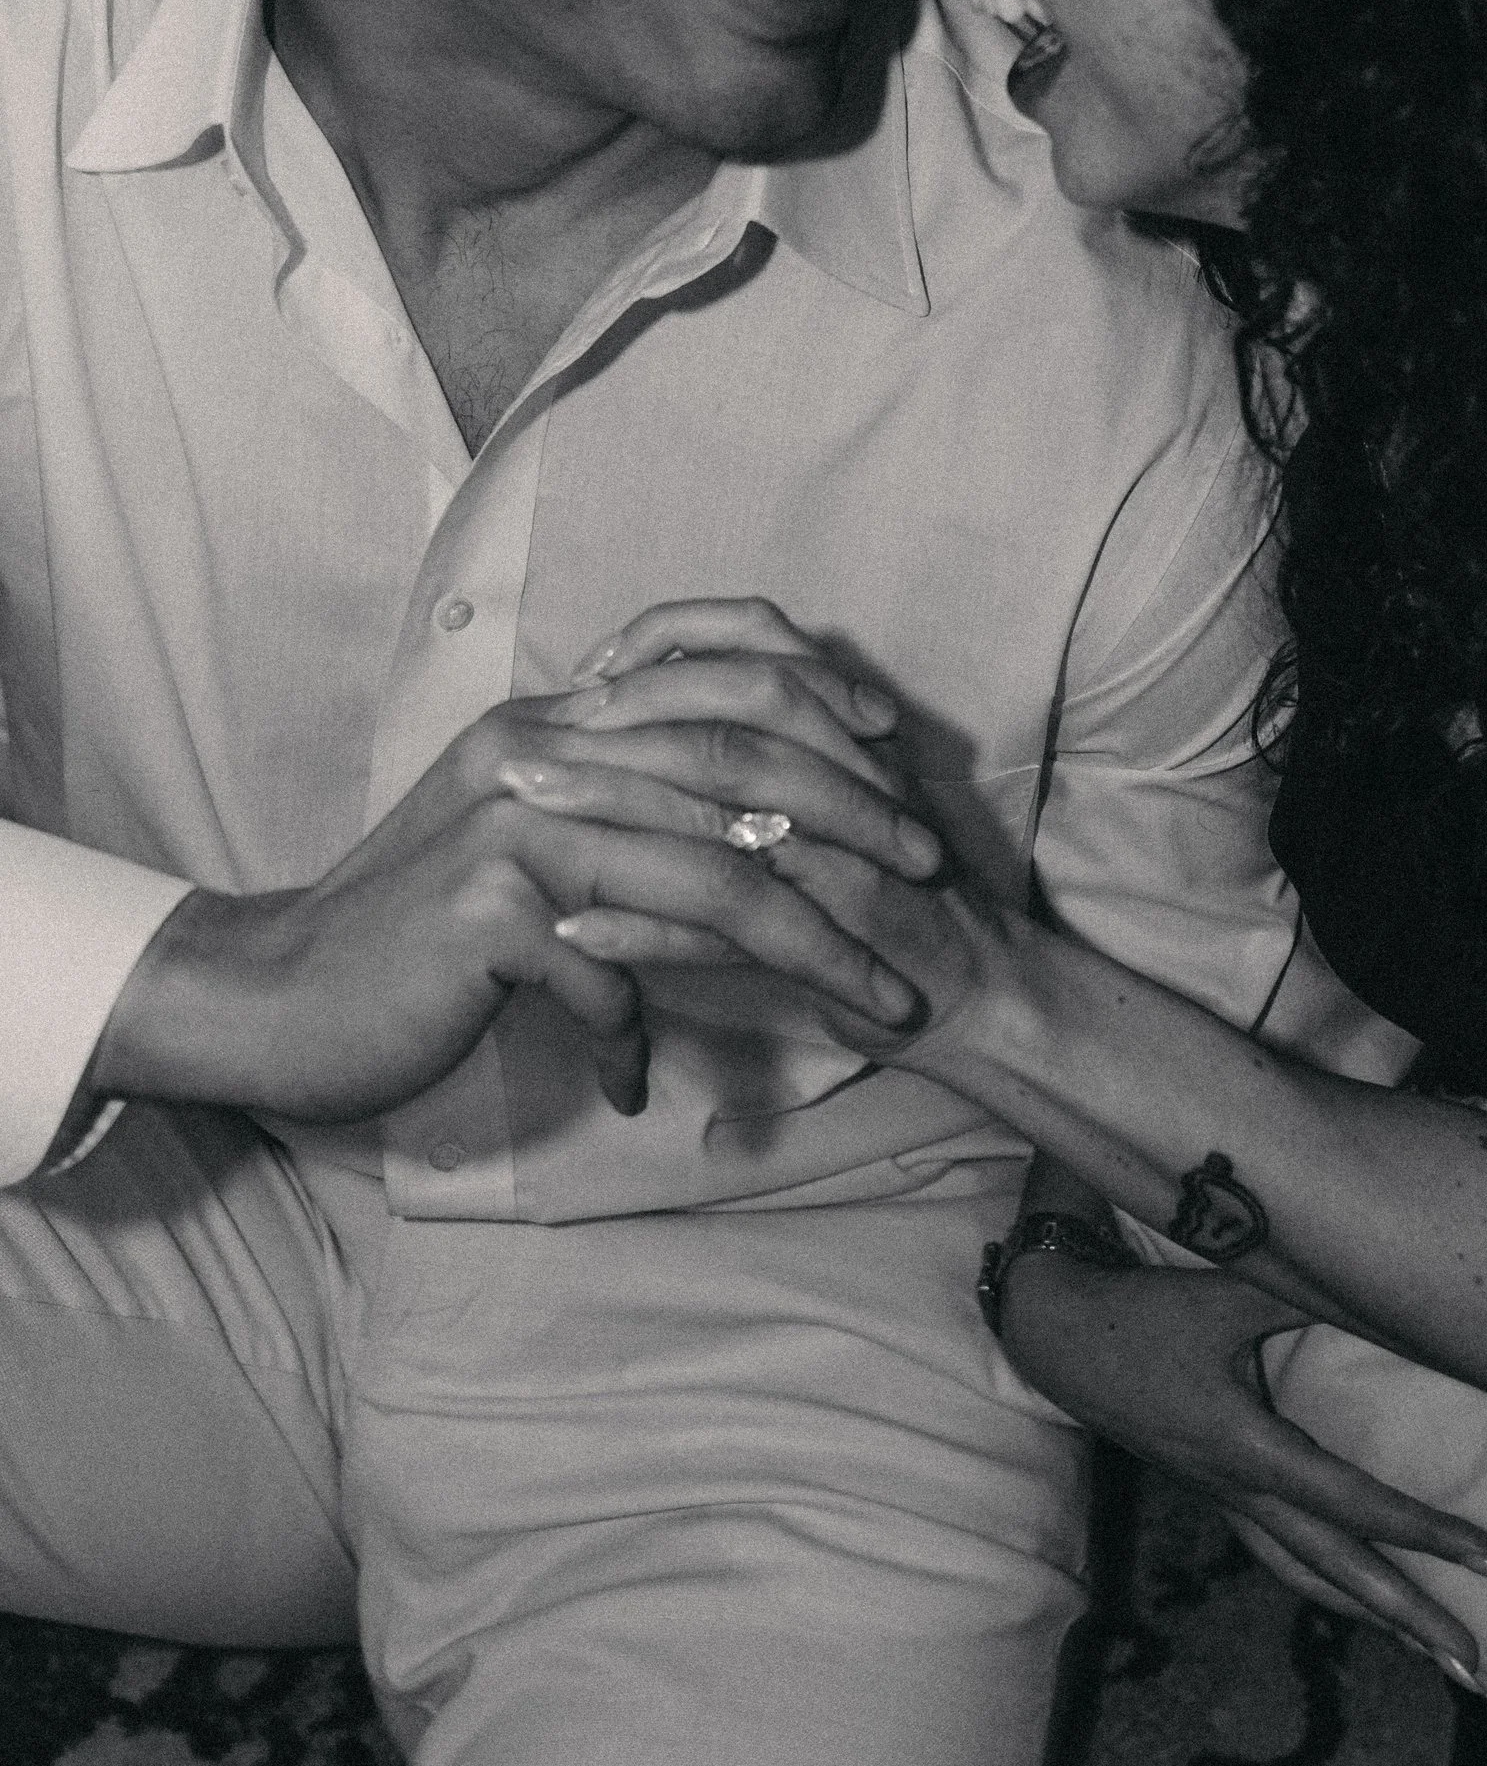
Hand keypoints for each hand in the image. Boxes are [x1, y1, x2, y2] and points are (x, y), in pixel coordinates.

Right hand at [88, 676, 931, 1125]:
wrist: (281, 995)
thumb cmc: (417, 932)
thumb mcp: (519, 834)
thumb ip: (613, 800)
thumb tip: (738, 807)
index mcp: (557, 723)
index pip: (714, 679)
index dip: (817, 706)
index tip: (897, 764)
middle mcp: (541, 754)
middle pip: (737, 774)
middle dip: (852, 827)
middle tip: (927, 885)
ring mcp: (513, 830)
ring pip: (707, 881)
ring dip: (812, 951)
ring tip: (881, 1005)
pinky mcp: (485, 916)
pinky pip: (609, 979)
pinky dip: (635, 1038)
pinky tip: (641, 1086)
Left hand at [529, 595, 1001, 1043]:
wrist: (982, 994)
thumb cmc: (895, 899)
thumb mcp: (839, 802)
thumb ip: (777, 750)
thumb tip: (664, 704)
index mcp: (852, 735)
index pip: (759, 646)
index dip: (668, 643)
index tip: (586, 670)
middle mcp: (854, 782)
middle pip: (726, 726)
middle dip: (614, 729)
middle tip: (521, 745)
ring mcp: (849, 861)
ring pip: (723, 818)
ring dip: (615, 812)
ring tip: (529, 814)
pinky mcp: (842, 941)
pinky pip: (732, 930)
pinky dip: (648, 931)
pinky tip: (574, 933)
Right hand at [991, 1243, 1486, 1674]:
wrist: (1058, 1335)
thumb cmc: (1146, 1308)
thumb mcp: (1228, 1292)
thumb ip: (1307, 1293)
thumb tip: (1391, 1290)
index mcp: (1244, 1447)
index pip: (1352, 1502)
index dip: (1425, 1532)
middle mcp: (1235, 1489)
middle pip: (1335, 1570)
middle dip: (1408, 1617)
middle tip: (1474, 1667)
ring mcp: (1222, 1498)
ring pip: (1305, 1574)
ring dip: (1370, 1614)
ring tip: (1430, 1652)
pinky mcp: (1214, 1491)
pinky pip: (1281, 1553)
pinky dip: (1327, 1582)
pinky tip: (1357, 1597)